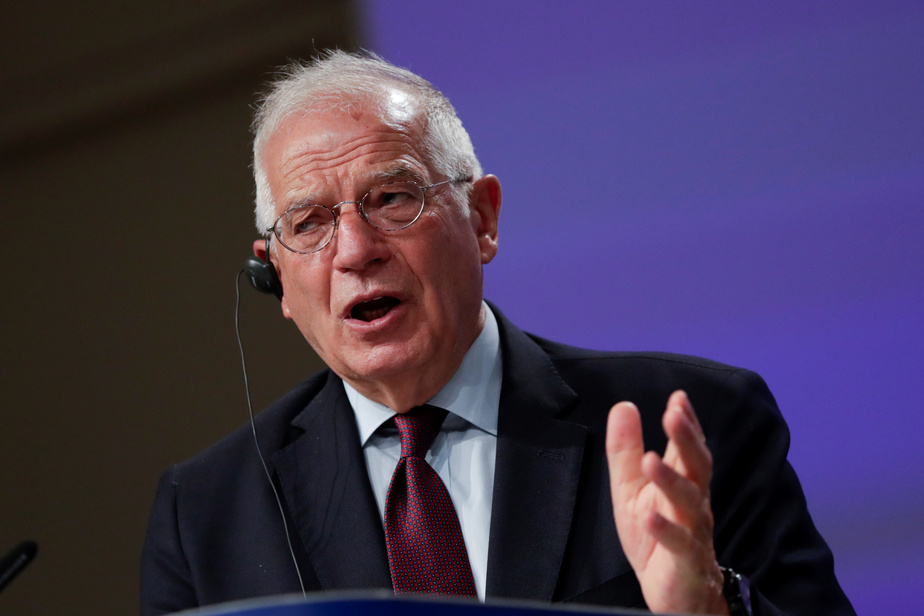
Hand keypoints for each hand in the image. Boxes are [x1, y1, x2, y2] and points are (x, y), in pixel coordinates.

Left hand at [605, 390, 727, 614]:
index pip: (688, 447)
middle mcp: (693, 502)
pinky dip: (664, 528)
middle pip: (695, 466)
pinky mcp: (684, 560)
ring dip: (669, 479)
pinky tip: (650, 514)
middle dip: (685, 439)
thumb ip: (627, 448)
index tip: (678, 398)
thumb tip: (624, 406)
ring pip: (687, 501)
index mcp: (683, 482)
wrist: (676, 592)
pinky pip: (678, 543)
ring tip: (651, 459)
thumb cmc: (656, 536)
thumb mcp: (631, 487)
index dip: (686, 423)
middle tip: (673, 414)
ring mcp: (692, 530)